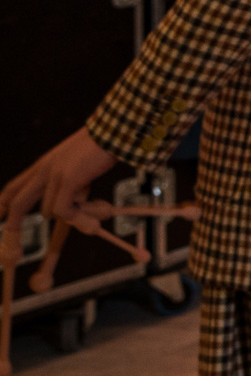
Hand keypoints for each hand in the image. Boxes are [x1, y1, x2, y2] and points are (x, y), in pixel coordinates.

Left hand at [1, 127, 116, 250]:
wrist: (115, 130)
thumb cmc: (102, 146)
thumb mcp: (77, 163)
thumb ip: (69, 182)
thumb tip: (70, 204)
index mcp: (44, 164)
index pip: (13, 187)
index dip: (2, 204)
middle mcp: (44, 170)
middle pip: (17, 203)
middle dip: (12, 225)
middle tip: (12, 244)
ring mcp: (54, 175)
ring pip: (48, 211)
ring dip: (70, 215)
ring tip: (93, 208)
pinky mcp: (68, 181)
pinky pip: (64, 210)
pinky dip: (78, 216)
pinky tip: (95, 211)